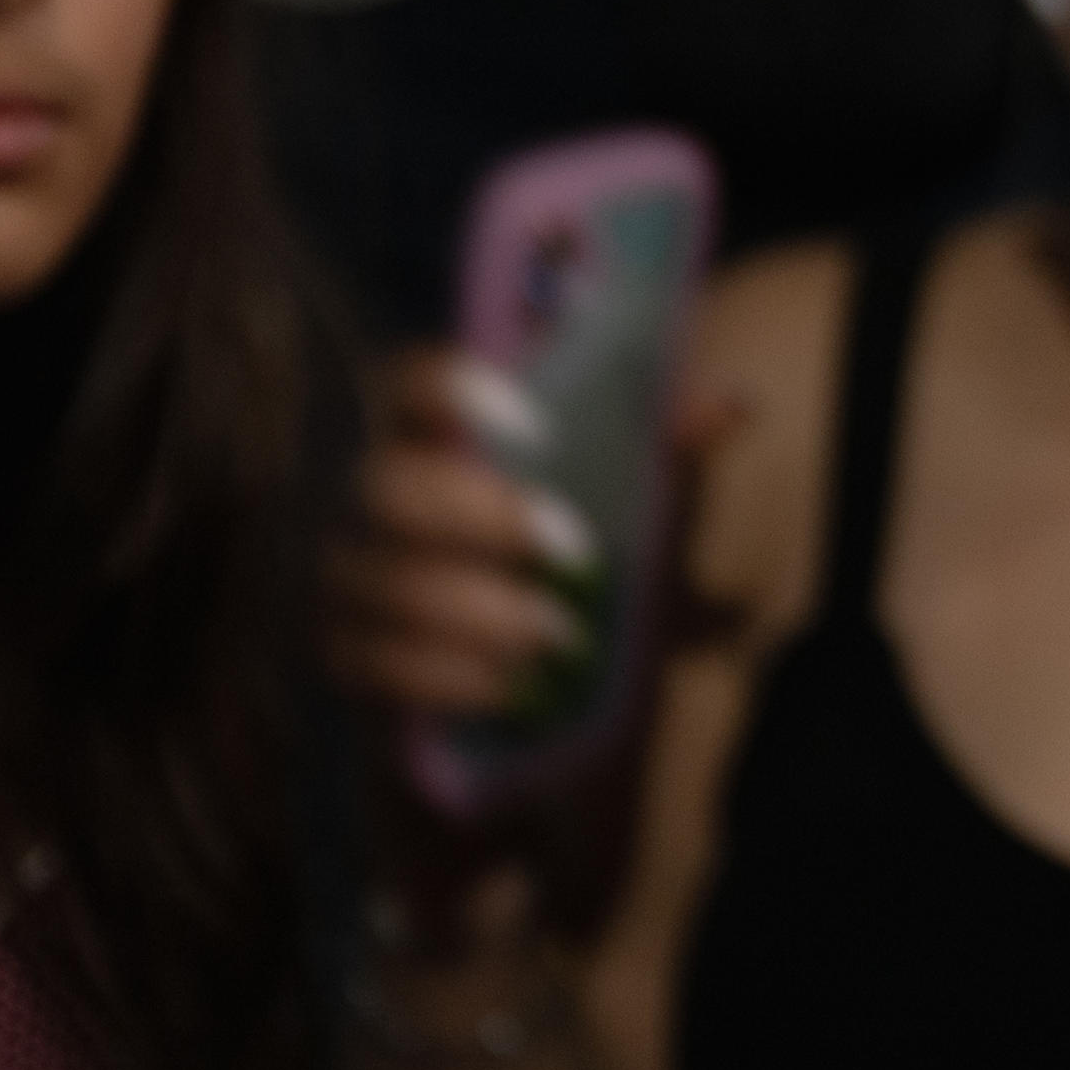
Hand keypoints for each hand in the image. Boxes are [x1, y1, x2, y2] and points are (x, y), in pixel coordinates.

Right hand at [320, 347, 734, 913]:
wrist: (528, 679)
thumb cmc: (572, 560)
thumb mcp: (631, 505)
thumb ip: (667, 448)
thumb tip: (728, 405)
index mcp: (430, 435)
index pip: (406, 384)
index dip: (450, 389)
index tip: (534, 421)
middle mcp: (365, 499)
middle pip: (387, 491)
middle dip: (484, 519)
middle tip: (573, 549)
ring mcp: (341, 579)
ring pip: (382, 585)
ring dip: (479, 612)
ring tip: (562, 634)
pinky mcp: (341, 656)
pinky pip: (371, 667)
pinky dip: (449, 677)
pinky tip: (512, 685)